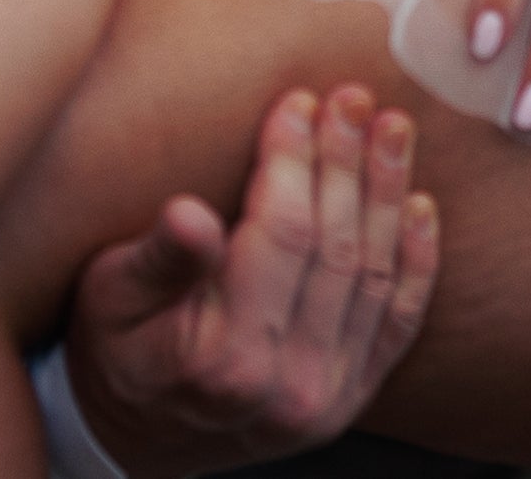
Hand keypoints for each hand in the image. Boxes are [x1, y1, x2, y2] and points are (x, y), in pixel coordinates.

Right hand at [62, 85, 440, 476]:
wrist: (137, 434)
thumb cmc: (114, 345)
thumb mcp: (108, 297)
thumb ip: (158, 260)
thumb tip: (190, 214)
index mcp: (223, 359)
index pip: (277, 233)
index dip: (293, 161)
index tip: (298, 99)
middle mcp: (287, 388)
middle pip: (333, 248)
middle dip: (345, 162)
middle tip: (353, 95)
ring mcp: (328, 400)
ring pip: (373, 276)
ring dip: (388, 194)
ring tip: (392, 127)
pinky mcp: (352, 401)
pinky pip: (397, 323)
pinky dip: (416, 262)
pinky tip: (422, 204)